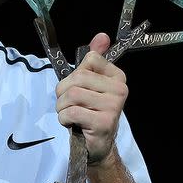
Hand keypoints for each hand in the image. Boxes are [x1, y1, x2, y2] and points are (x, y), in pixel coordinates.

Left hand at [55, 32, 127, 166]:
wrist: (97, 146)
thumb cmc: (90, 112)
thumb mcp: (90, 84)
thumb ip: (94, 60)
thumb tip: (102, 36)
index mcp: (118, 77)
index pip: (90, 59)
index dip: (74, 75)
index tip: (78, 88)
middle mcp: (120, 90)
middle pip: (78, 77)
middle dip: (63, 92)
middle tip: (68, 105)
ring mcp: (113, 107)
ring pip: (72, 95)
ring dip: (62, 107)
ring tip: (70, 115)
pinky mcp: (103, 122)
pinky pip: (72, 112)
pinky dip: (64, 118)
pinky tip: (72, 124)